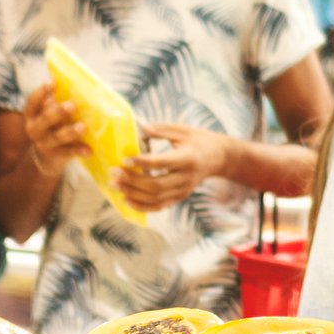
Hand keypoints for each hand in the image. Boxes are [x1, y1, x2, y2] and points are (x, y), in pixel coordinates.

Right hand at [21, 83, 88, 177]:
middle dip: (58, 112)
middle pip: (44, 120)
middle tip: (72, 105)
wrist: (46, 158)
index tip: (52, 83)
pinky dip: (78, 151)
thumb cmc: (52, 127)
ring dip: (70, 132)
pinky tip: (88, 150)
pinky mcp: (55, 156)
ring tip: (83, 126)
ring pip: (57, 137)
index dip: (41, 93)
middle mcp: (34, 129)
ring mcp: (44, 143)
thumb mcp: (48, 114)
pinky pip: (68, 153)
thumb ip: (55, 102)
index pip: (32, 102)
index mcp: (32, 115)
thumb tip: (75, 82)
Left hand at [116, 122, 233, 210]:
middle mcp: (186, 178)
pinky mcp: (180, 197)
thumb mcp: (183, 130)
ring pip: (155, 198)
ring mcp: (183, 190)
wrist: (219, 158)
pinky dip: (142, 206)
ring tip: (115, 185)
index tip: (124, 159)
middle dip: (132, 181)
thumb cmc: (200, 140)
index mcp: (188, 159)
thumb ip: (161, 129)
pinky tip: (127, 200)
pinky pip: (159, 206)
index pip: (162, 163)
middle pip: (156, 185)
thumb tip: (140, 127)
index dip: (142, 163)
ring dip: (133, 194)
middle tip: (113, 174)